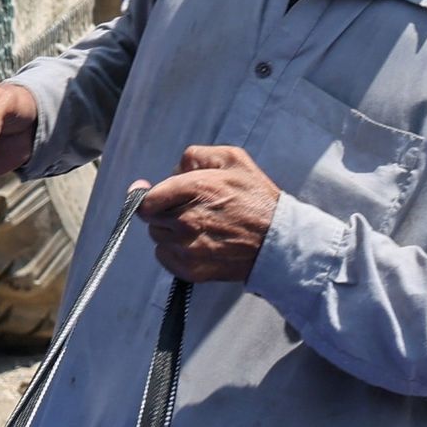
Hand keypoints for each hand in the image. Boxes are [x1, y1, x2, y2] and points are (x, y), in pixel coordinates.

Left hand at [136, 145, 282, 281]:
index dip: (148, 196)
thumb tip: (173, 168)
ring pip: (158, 236)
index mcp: (196, 189)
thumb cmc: (257, 199)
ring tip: (196, 227)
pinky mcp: (190, 270)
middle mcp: (187, 220)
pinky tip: (196, 243)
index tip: (152, 196)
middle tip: (188, 210)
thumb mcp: (234, 160)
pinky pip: (164, 257)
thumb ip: (197, 155)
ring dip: (169, 230)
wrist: (278, 242)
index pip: (149, 198)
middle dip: (164, 210)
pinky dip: (173, 251)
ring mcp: (188, 248)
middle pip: (151, 217)